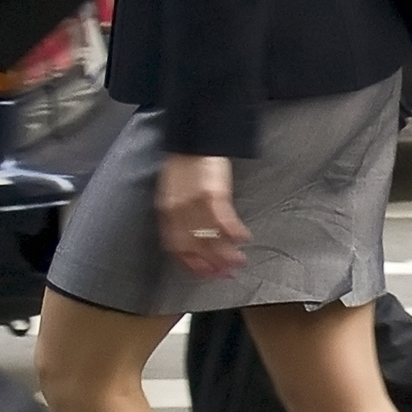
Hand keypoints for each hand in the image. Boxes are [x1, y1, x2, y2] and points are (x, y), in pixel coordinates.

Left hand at [156, 153, 249, 280]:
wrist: (192, 137)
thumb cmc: (185, 163)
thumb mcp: (173, 191)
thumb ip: (179, 213)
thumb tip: (193, 234)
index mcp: (167, 210)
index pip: (176, 246)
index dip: (191, 264)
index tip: (204, 274)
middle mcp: (179, 211)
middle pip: (195, 248)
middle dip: (211, 265)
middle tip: (225, 274)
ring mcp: (195, 203)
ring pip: (211, 239)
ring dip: (227, 254)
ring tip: (239, 262)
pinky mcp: (213, 194)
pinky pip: (225, 221)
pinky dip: (235, 233)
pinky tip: (244, 239)